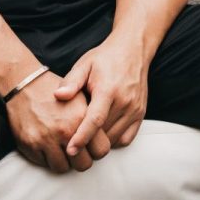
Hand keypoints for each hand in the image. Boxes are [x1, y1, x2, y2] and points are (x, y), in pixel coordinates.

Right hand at [5, 71, 100, 172]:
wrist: (25, 86)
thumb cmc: (56, 91)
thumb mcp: (81, 96)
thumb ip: (95, 117)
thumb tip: (109, 135)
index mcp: (81, 118)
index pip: (102, 150)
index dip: (98, 149)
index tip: (93, 146)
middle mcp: (64, 131)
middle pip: (84, 164)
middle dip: (83, 159)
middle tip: (79, 151)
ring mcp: (45, 140)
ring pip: (63, 168)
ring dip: (65, 162)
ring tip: (64, 149)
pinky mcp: (30, 146)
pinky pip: (44, 165)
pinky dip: (48, 160)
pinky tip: (50, 147)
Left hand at [55, 33, 149, 157]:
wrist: (133, 49)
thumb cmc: (105, 58)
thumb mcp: (85, 64)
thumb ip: (71, 81)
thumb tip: (58, 96)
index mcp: (109, 90)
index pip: (95, 120)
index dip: (81, 138)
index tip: (70, 150)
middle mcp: (125, 101)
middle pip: (104, 133)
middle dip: (87, 143)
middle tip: (71, 144)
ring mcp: (135, 108)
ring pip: (115, 138)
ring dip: (100, 143)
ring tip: (85, 140)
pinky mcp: (141, 113)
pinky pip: (127, 138)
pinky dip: (114, 141)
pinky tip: (102, 135)